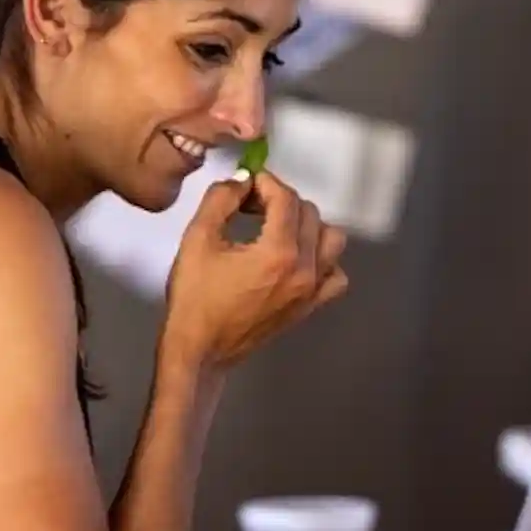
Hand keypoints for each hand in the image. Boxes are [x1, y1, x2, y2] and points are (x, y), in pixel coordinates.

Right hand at [164, 170, 347, 367]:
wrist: (201, 350)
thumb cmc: (195, 297)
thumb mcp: (197, 239)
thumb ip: (221, 199)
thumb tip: (243, 180)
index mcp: (278, 252)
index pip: (285, 199)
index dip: (265, 183)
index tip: (247, 185)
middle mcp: (305, 270)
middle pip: (310, 214)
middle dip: (282, 201)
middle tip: (253, 207)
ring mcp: (312, 291)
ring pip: (331, 240)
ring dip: (308, 226)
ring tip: (278, 229)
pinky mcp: (310, 307)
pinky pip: (335, 275)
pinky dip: (323, 261)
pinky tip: (297, 260)